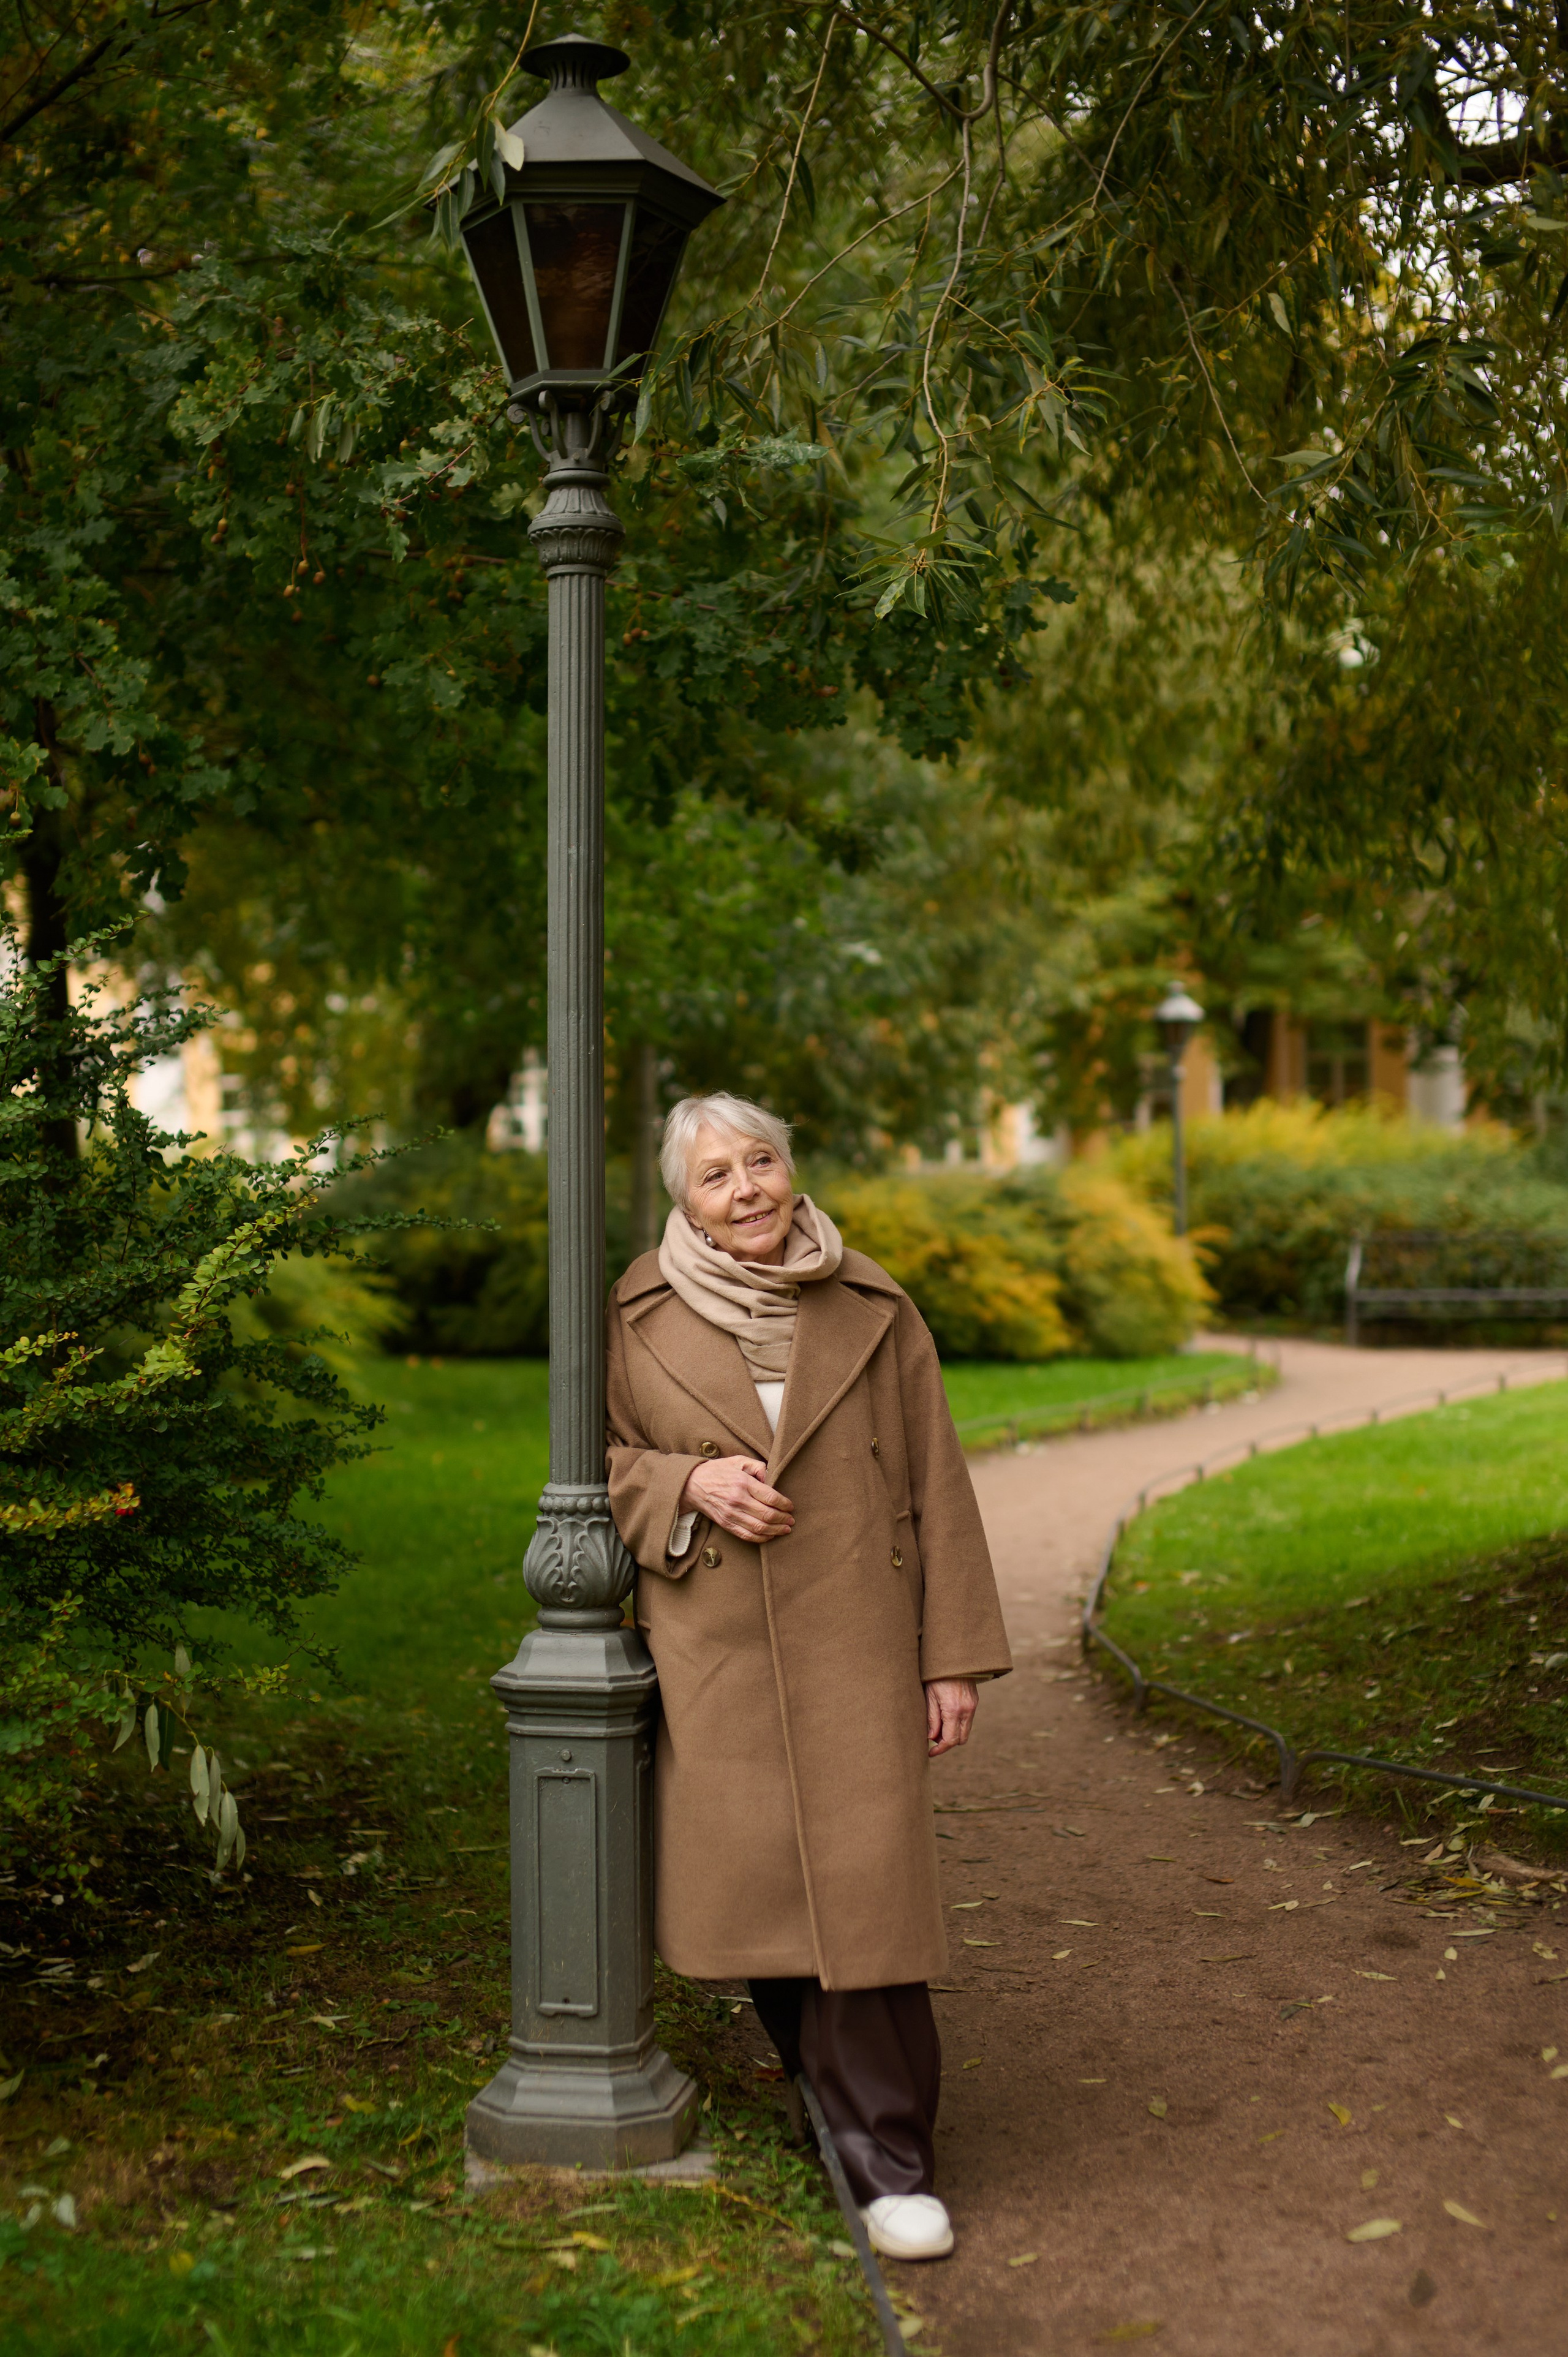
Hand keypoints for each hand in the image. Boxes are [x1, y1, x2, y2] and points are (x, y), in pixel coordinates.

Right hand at [679, 1455, 794, 1542]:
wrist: (692, 1485)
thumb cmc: (717, 1471)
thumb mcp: (738, 1461)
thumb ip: (758, 1467)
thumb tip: (772, 1478)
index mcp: (743, 1483)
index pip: (770, 1497)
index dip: (785, 1504)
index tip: (791, 1506)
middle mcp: (738, 1500)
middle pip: (767, 1515)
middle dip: (783, 1519)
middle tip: (791, 1520)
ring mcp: (731, 1514)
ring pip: (759, 1528)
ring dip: (776, 1531)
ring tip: (785, 1529)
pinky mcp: (726, 1524)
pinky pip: (747, 1536)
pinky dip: (761, 1538)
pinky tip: (770, 1536)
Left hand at [926, 1677, 977, 1757]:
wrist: (954, 1656)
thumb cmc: (937, 1675)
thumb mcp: (930, 1696)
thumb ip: (932, 1719)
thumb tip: (931, 1738)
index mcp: (954, 1710)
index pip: (950, 1740)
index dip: (940, 1749)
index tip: (930, 1752)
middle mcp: (967, 1710)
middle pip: (961, 1739)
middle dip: (948, 1743)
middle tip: (933, 1740)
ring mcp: (973, 1706)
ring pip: (965, 1731)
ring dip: (953, 1733)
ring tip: (938, 1727)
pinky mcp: (974, 1701)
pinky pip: (968, 1720)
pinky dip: (958, 1724)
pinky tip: (946, 1716)